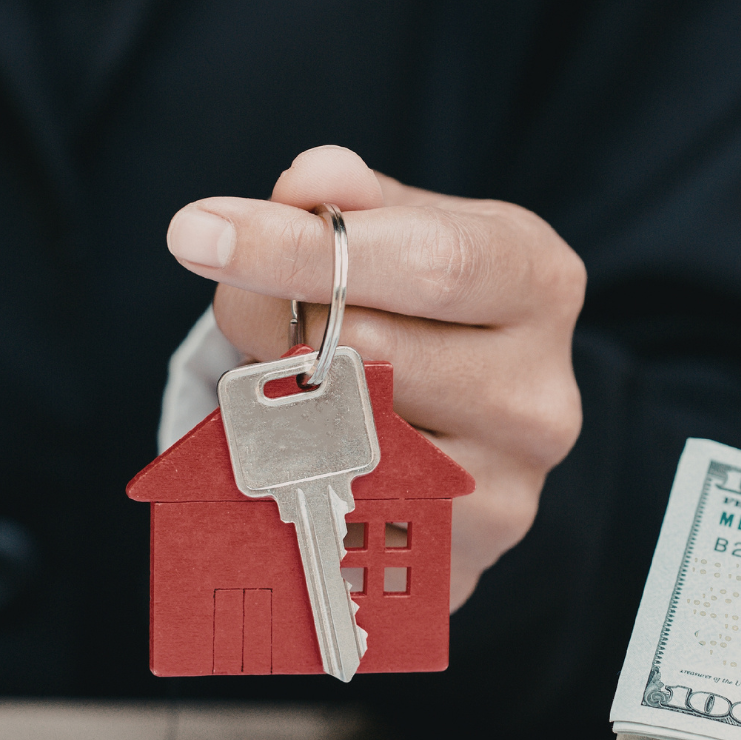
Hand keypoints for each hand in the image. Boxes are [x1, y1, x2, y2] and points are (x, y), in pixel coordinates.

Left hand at [167, 145, 584, 608]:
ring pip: (342, 436)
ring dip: (279, 403)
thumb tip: (310, 182)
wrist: (466, 435)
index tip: (199, 232)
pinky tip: (306, 448)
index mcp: (540, 281)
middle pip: (369, 351)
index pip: (429, 262)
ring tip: (291, 382)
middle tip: (245, 313)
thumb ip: (353, 204)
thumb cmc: (423, 315)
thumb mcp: (401, 236)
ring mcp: (508, 485)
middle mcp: (541, 390)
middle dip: (276, 325)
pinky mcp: (462, 557)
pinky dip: (295, 471)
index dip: (305, 248)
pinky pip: (339, 507)